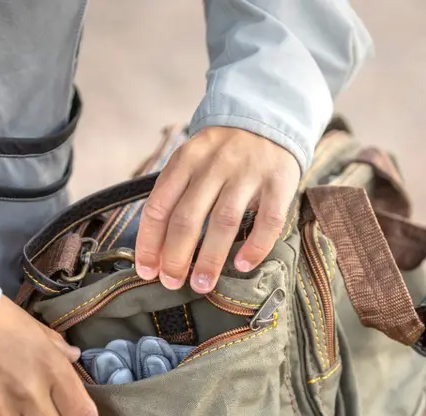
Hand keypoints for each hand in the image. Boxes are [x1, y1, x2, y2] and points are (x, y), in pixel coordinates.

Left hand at [134, 126, 300, 292]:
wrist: (267, 120)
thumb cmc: (221, 154)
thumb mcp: (190, 160)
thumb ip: (174, 194)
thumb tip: (154, 249)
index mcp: (185, 161)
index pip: (159, 206)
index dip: (149, 242)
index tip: (147, 271)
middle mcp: (214, 165)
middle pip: (187, 217)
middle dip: (175, 256)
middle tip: (171, 283)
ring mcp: (248, 173)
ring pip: (224, 221)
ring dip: (210, 258)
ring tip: (201, 284)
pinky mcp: (279, 182)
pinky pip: (268, 220)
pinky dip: (255, 246)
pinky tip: (243, 266)